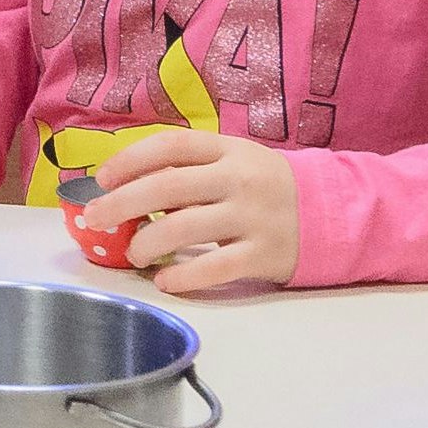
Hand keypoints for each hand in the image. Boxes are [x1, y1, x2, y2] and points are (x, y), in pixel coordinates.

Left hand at [81, 130, 298, 292]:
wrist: (333, 214)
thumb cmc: (266, 187)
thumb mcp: (235, 163)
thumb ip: (191, 171)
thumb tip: (130, 189)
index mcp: (229, 150)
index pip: (171, 145)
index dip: (130, 159)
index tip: (102, 178)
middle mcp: (240, 179)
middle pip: (167, 186)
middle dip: (121, 203)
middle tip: (94, 219)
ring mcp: (254, 217)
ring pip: (183, 228)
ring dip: (146, 243)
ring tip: (133, 253)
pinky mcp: (265, 255)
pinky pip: (214, 268)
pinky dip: (183, 277)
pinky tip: (164, 281)